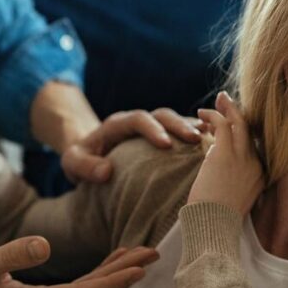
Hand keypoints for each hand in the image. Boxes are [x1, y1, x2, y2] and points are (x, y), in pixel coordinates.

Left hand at [62, 107, 203, 183]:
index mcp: (117, 124)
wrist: (87, 154)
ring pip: (177, 120)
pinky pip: (183, 131)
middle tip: (197, 139)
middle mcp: (138, 122)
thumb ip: (84, 166)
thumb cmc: (80, 160)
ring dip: (194, 127)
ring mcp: (152, 127)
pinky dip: (198, 135)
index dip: (152, 129)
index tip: (166, 145)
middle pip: (162, 115)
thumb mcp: (72, 163)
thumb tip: (106, 172)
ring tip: (213, 138)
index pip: (137, 119)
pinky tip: (214, 145)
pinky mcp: (163, 136)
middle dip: (180, 125)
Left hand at [187, 91, 263, 214]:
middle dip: (239, 113)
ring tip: (217, 101)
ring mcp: (242, 158)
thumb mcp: (229, 198)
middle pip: (250, 130)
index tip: (228, 124)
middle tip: (227, 101)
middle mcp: (256, 164)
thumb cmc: (215, 219)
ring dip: (227, 109)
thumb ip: (227, 178)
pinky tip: (202, 115)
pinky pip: (222, 124)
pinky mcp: (225, 154)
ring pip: (239, 122)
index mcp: (260, 176)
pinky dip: (213, 115)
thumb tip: (213, 162)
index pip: (253, 145)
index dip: (241, 131)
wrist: (214, 227)